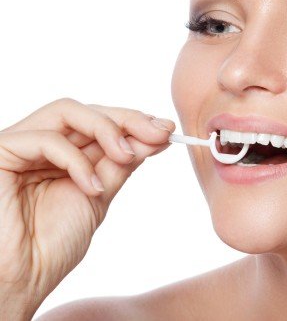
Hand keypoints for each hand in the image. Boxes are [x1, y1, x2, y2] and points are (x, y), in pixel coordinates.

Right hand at [0, 98, 174, 317]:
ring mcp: (19, 146)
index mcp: (61, 155)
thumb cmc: (52, 245)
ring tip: (128, 157)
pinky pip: (47, 140)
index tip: (166, 131)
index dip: (132, 122)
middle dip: (127, 120)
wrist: (22, 279)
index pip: (98, 123)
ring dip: (107, 130)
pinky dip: (77, 161)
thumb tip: (154, 137)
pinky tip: (93, 187)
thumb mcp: (98, 196)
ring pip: (67, 112)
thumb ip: (119, 164)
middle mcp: (39, 145)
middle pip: (86, 112)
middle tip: (159, 134)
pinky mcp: (1, 152)